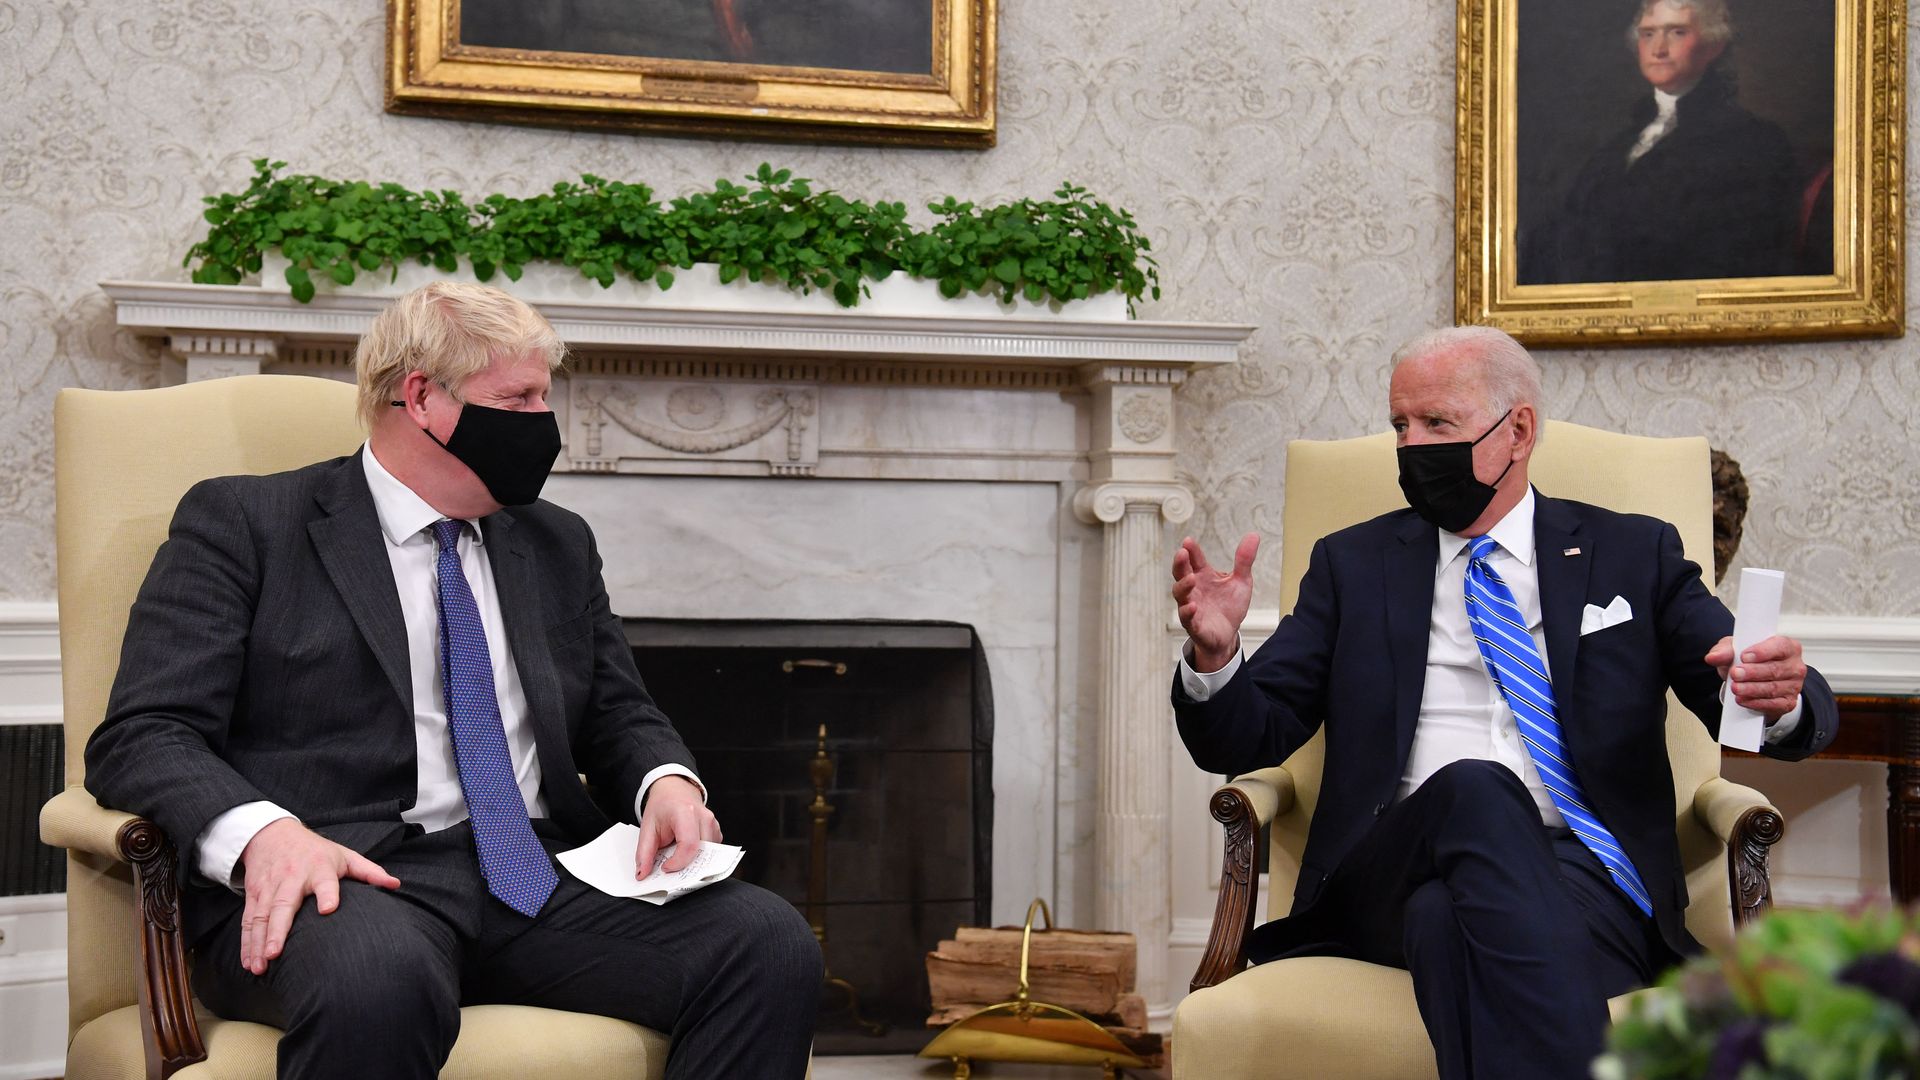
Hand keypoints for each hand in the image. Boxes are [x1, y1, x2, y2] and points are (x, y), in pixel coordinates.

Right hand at [237, 817, 400, 974]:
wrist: (271, 834)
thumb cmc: (314, 850)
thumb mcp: (343, 855)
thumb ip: (369, 871)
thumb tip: (396, 885)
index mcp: (319, 868)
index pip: (325, 881)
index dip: (327, 893)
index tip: (328, 909)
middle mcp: (292, 878)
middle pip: (283, 904)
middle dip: (277, 929)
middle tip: (275, 953)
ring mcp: (270, 888)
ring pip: (260, 916)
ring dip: (258, 942)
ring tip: (260, 967)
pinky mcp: (254, 895)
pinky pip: (248, 921)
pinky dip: (247, 943)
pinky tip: (249, 963)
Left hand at [635, 775, 721, 876]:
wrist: (674, 790)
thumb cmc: (662, 806)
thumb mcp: (647, 828)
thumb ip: (644, 853)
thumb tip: (642, 875)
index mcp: (685, 812)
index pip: (689, 845)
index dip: (677, 863)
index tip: (665, 868)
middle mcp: (704, 816)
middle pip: (701, 852)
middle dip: (685, 865)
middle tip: (670, 866)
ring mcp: (713, 823)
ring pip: (708, 854)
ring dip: (692, 860)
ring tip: (677, 855)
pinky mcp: (716, 830)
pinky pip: (711, 851)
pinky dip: (698, 855)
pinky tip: (686, 850)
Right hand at [1172, 533, 1259, 672]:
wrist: (1228, 635)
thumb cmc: (1229, 607)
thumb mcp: (1241, 581)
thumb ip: (1244, 560)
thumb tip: (1253, 535)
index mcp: (1203, 576)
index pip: (1194, 560)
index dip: (1191, 551)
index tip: (1188, 541)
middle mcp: (1193, 590)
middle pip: (1180, 574)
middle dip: (1179, 563)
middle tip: (1182, 553)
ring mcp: (1191, 606)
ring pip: (1180, 595)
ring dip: (1183, 586)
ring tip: (1191, 578)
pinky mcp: (1194, 625)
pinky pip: (1187, 618)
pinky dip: (1188, 612)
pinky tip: (1192, 605)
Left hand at [1704, 634, 1805, 719]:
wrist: (1752, 681)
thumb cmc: (1747, 660)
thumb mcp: (1734, 650)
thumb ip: (1724, 651)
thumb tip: (1712, 657)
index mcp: (1787, 646)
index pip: (1779, 646)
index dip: (1762, 651)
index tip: (1744, 656)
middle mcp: (1794, 665)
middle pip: (1775, 669)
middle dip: (1753, 673)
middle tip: (1735, 674)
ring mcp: (1793, 685)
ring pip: (1773, 688)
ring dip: (1752, 689)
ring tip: (1735, 688)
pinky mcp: (1788, 702)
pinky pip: (1773, 704)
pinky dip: (1756, 703)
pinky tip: (1742, 700)